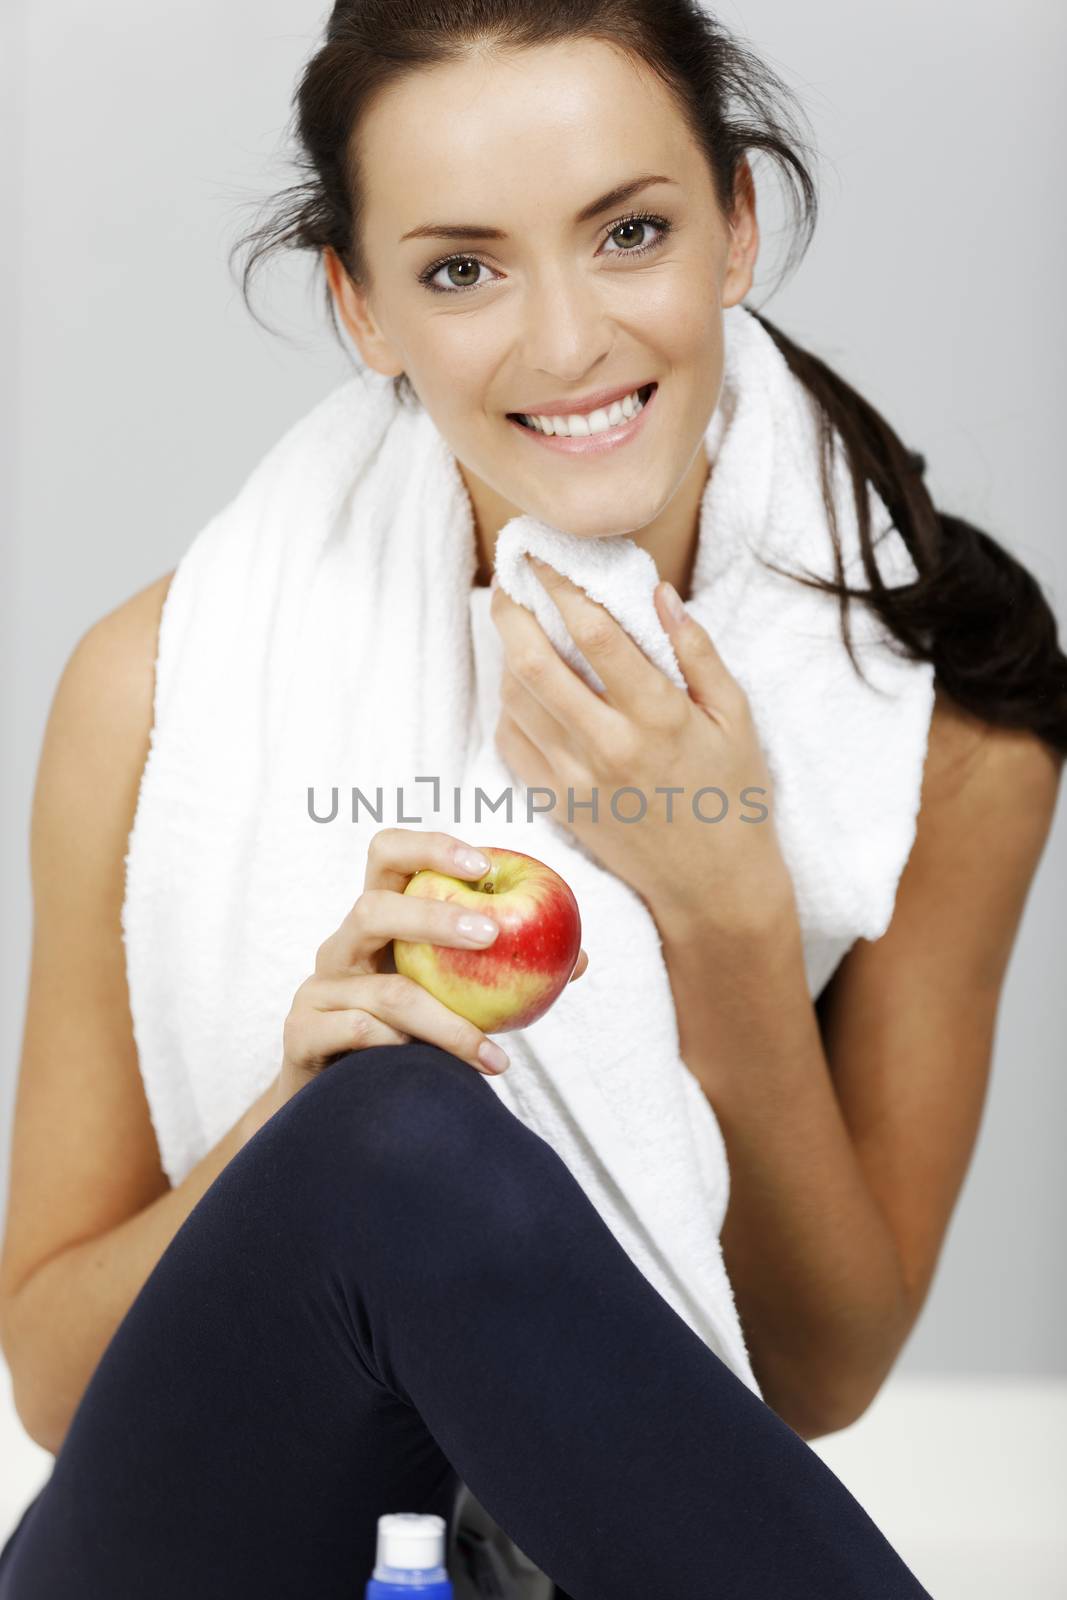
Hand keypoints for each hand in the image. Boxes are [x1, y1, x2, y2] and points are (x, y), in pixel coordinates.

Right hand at [275, 826, 588, 1108]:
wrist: (339, 1105)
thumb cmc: (407, 1037)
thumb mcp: (452, 996)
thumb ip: (504, 974)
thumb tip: (581, 960)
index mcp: (377, 921)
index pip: (389, 855)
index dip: (431, 847)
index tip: (484, 863)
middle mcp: (342, 946)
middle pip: (373, 908)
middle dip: (434, 916)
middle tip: (491, 935)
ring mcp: (318, 989)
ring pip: (383, 992)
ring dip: (445, 1021)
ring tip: (490, 1051)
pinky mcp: (301, 1034)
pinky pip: (356, 1034)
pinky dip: (399, 1047)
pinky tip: (429, 1067)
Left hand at [490, 558, 794, 937]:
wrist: (713, 886)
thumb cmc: (733, 796)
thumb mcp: (734, 718)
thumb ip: (696, 652)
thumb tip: (658, 592)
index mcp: (660, 718)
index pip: (597, 635)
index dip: (562, 587)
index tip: (544, 557)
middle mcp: (610, 747)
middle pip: (536, 665)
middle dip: (514, 613)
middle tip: (511, 582)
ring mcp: (577, 781)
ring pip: (517, 702)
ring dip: (508, 656)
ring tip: (518, 629)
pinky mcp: (558, 807)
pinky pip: (513, 745)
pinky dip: (508, 708)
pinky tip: (522, 688)